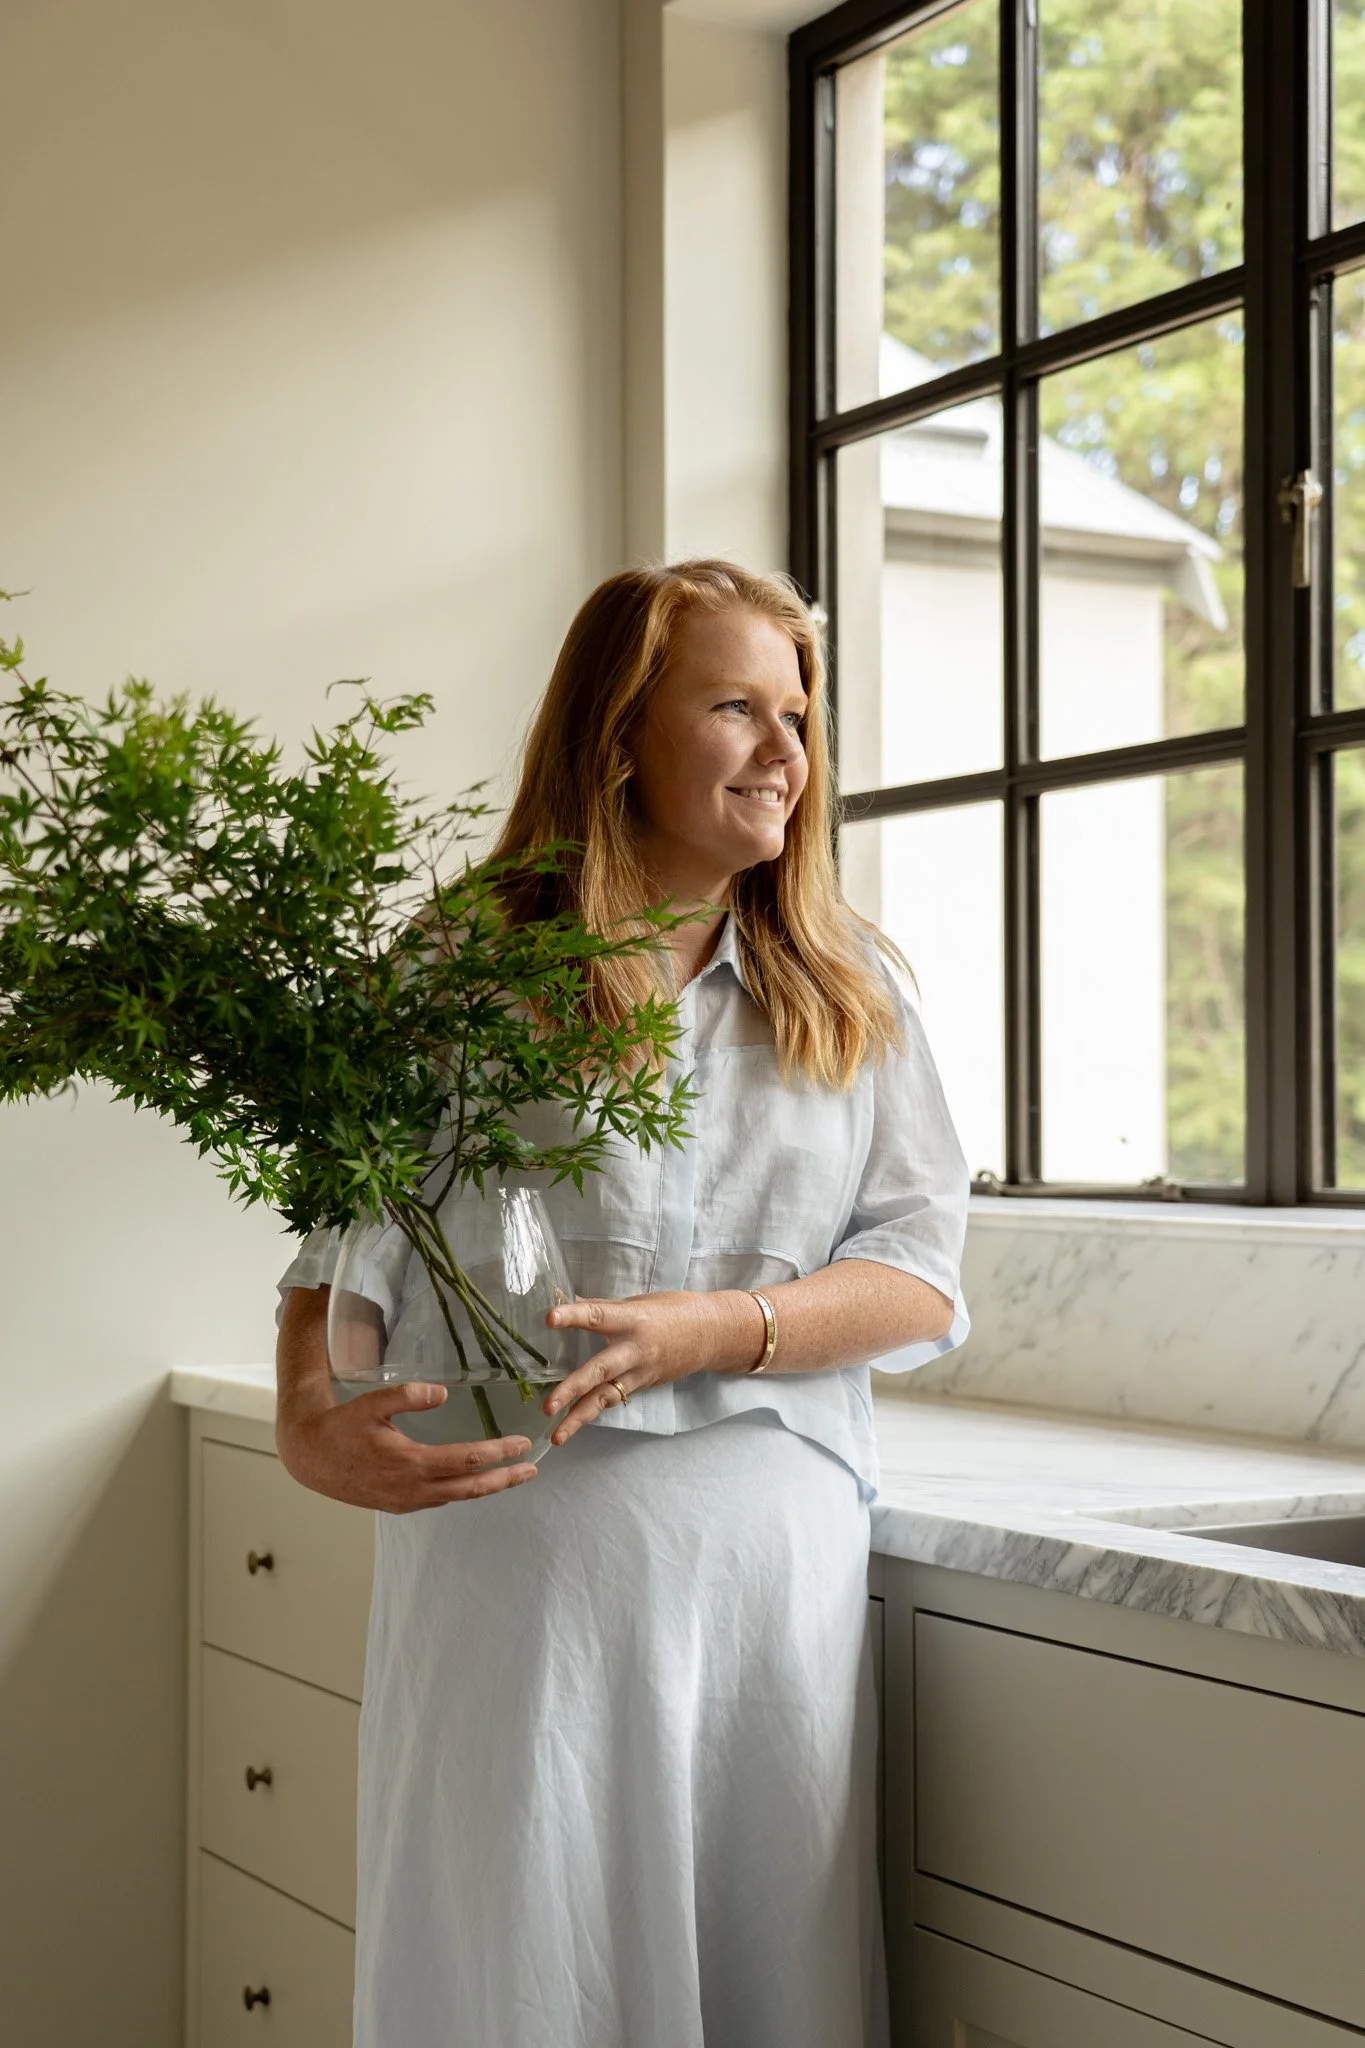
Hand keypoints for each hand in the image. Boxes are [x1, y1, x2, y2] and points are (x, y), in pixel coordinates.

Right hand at [275, 1378, 538, 1513]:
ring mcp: (406, 1501)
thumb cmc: (341, 1426)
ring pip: (457, 1497)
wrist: (310, 1458)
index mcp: (411, 1463)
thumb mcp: (372, 1402)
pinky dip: (463, 1491)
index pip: (468, 1460)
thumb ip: (407, 1396)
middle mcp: (413, 1489)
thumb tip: (442, 1393)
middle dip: (505, 1478)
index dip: (499, 1452)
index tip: (523, 1443)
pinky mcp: (399, 1505)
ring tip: (512, 1476)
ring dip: (487, 1487)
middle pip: (471, 1487)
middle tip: (533, 1469)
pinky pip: (440, 1499)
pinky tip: (474, 1481)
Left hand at [541, 1288, 765, 1445]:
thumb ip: (603, 1307)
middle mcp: (634, 1349)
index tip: (549, 1318)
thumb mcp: (638, 1301)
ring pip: (606, 1397)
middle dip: (572, 1389)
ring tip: (557, 1435)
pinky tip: (573, 1424)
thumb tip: (568, 1301)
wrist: (711, 1334)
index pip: (597, 1316)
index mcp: (632, 1319)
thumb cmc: (674, 1311)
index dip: (573, 1316)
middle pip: (600, 1370)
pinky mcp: (642, 1386)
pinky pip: (615, 1399)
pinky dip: (594, 1410)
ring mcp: (639, 1372)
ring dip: (580, 1417)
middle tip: (548, 1405)